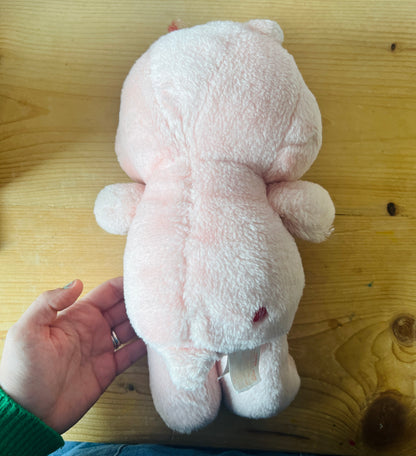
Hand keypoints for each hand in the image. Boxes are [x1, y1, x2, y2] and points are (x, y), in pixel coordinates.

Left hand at [0, 277, 145, 433]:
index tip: (143, 280)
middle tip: (160, 296)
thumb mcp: (27, 331)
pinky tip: (157, 340)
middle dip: (140, 301)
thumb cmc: (22, 372)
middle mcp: (93, 329)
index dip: (125, 285)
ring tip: (164, 316)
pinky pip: (131, 354)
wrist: (29, 414)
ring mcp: (102, 349)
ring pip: (131, 329)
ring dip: (145, 322)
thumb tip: (78, 282)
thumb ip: (50, 302)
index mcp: (77, 315)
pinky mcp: (108, 370)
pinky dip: (144, 347)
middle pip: (124, 308)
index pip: (107, 293)